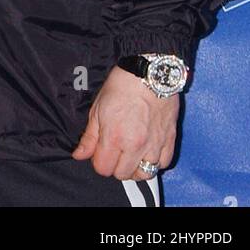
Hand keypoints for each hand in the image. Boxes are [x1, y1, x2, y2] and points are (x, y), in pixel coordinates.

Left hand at [72, 65, 178, 179]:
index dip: (98, 162)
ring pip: (145, 174)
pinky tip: (147, 151)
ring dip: (136, 168)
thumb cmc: (121, 87)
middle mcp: (136, 146)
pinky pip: (163, 163)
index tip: (99, 152)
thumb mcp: (97, 109)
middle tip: (114, 152)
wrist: (149, 74)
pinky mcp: (170, 140)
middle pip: (123, 175)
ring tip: (130, 154)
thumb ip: (89, 137)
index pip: (104, 169)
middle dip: (115, 167)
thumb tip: (79, 155)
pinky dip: (155, 162)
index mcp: (115, 138)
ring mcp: (155, 145)